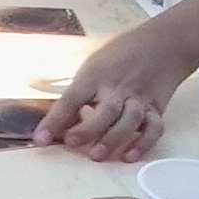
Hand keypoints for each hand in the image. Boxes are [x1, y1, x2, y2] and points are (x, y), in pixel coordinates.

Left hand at [29, 26, 188, 160]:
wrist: (164, 42)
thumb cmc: (119, 53)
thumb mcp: (89, 58)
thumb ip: (66, 80)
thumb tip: (33, 87)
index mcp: (95, 76)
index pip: (72, 99)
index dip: (55, 120)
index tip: (40, 139)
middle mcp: (117, 88)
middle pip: (106, 110)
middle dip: (89, 128)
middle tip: (71, 143)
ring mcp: (139, 99)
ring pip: (130, 120)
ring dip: (114, 138)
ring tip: (97, 155)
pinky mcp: (157, 108)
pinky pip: (154, 127)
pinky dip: (144, 143)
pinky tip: (129, 156)